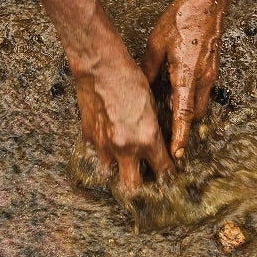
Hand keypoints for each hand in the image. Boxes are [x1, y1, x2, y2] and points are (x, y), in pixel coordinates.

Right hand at [74, 53, 174, 196]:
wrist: (101, 67)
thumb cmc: (130, 80)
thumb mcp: (152, 106)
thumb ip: (153, 131)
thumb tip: (156, 146)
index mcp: (148, 139)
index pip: (162, 170)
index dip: (166, 175)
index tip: (167, 175)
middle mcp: (126, 148)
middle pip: (132, 188)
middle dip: (140, 188)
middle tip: (145, 180)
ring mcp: (105, 145)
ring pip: (111, 174)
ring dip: (119, 169)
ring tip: (123, 161)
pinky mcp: (89, 138)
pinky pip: (97, 154)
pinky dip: (103, 152)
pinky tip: (108, 142)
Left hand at [141, 0, 226, 159]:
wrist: (208, 2)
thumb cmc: (181, 20)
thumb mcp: (156, 44)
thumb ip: (148, 70)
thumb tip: (139, 90)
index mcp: (187, 74)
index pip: (184, 115)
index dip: (179, 136)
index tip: (175, 153)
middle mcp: (203, 78)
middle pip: (194, 115)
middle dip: (182, 127)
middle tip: (165, 134)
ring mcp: (211, 74)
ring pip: (200, 104)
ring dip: (187, 112)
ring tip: (169, 115)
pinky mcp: (213, 68)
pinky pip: (203, 91)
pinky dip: (191, 98)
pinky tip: (177, 92)